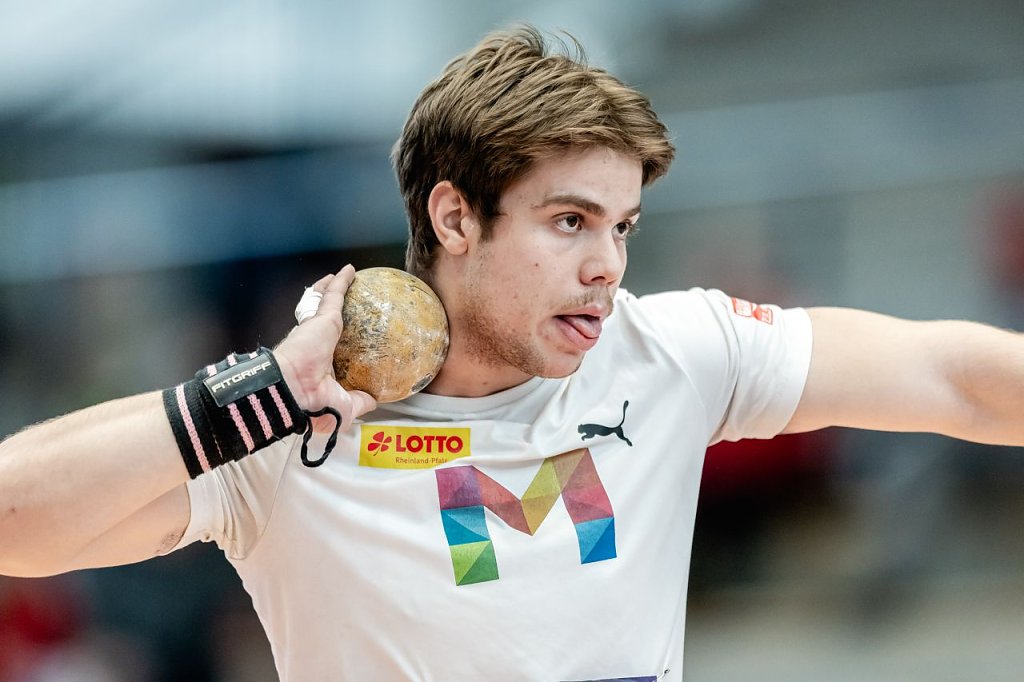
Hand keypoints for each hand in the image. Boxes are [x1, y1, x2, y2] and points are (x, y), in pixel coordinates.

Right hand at [274, 265, 376, 429]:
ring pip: (323, 302)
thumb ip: (360, 402)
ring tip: (341, 279)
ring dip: (331, 290)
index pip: (329, 350)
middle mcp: (315, 345)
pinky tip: (350, 271)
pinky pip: (333, 295)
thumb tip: (374, 400)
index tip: (347, 341)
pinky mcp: (322, 319)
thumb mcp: (345, 408)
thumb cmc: (316, 406)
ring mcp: (315, 329)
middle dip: (328, 311)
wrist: (296, 395)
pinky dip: (341, 282)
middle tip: (344, 304)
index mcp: (319, 366)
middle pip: (322, 321)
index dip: (335, 344)